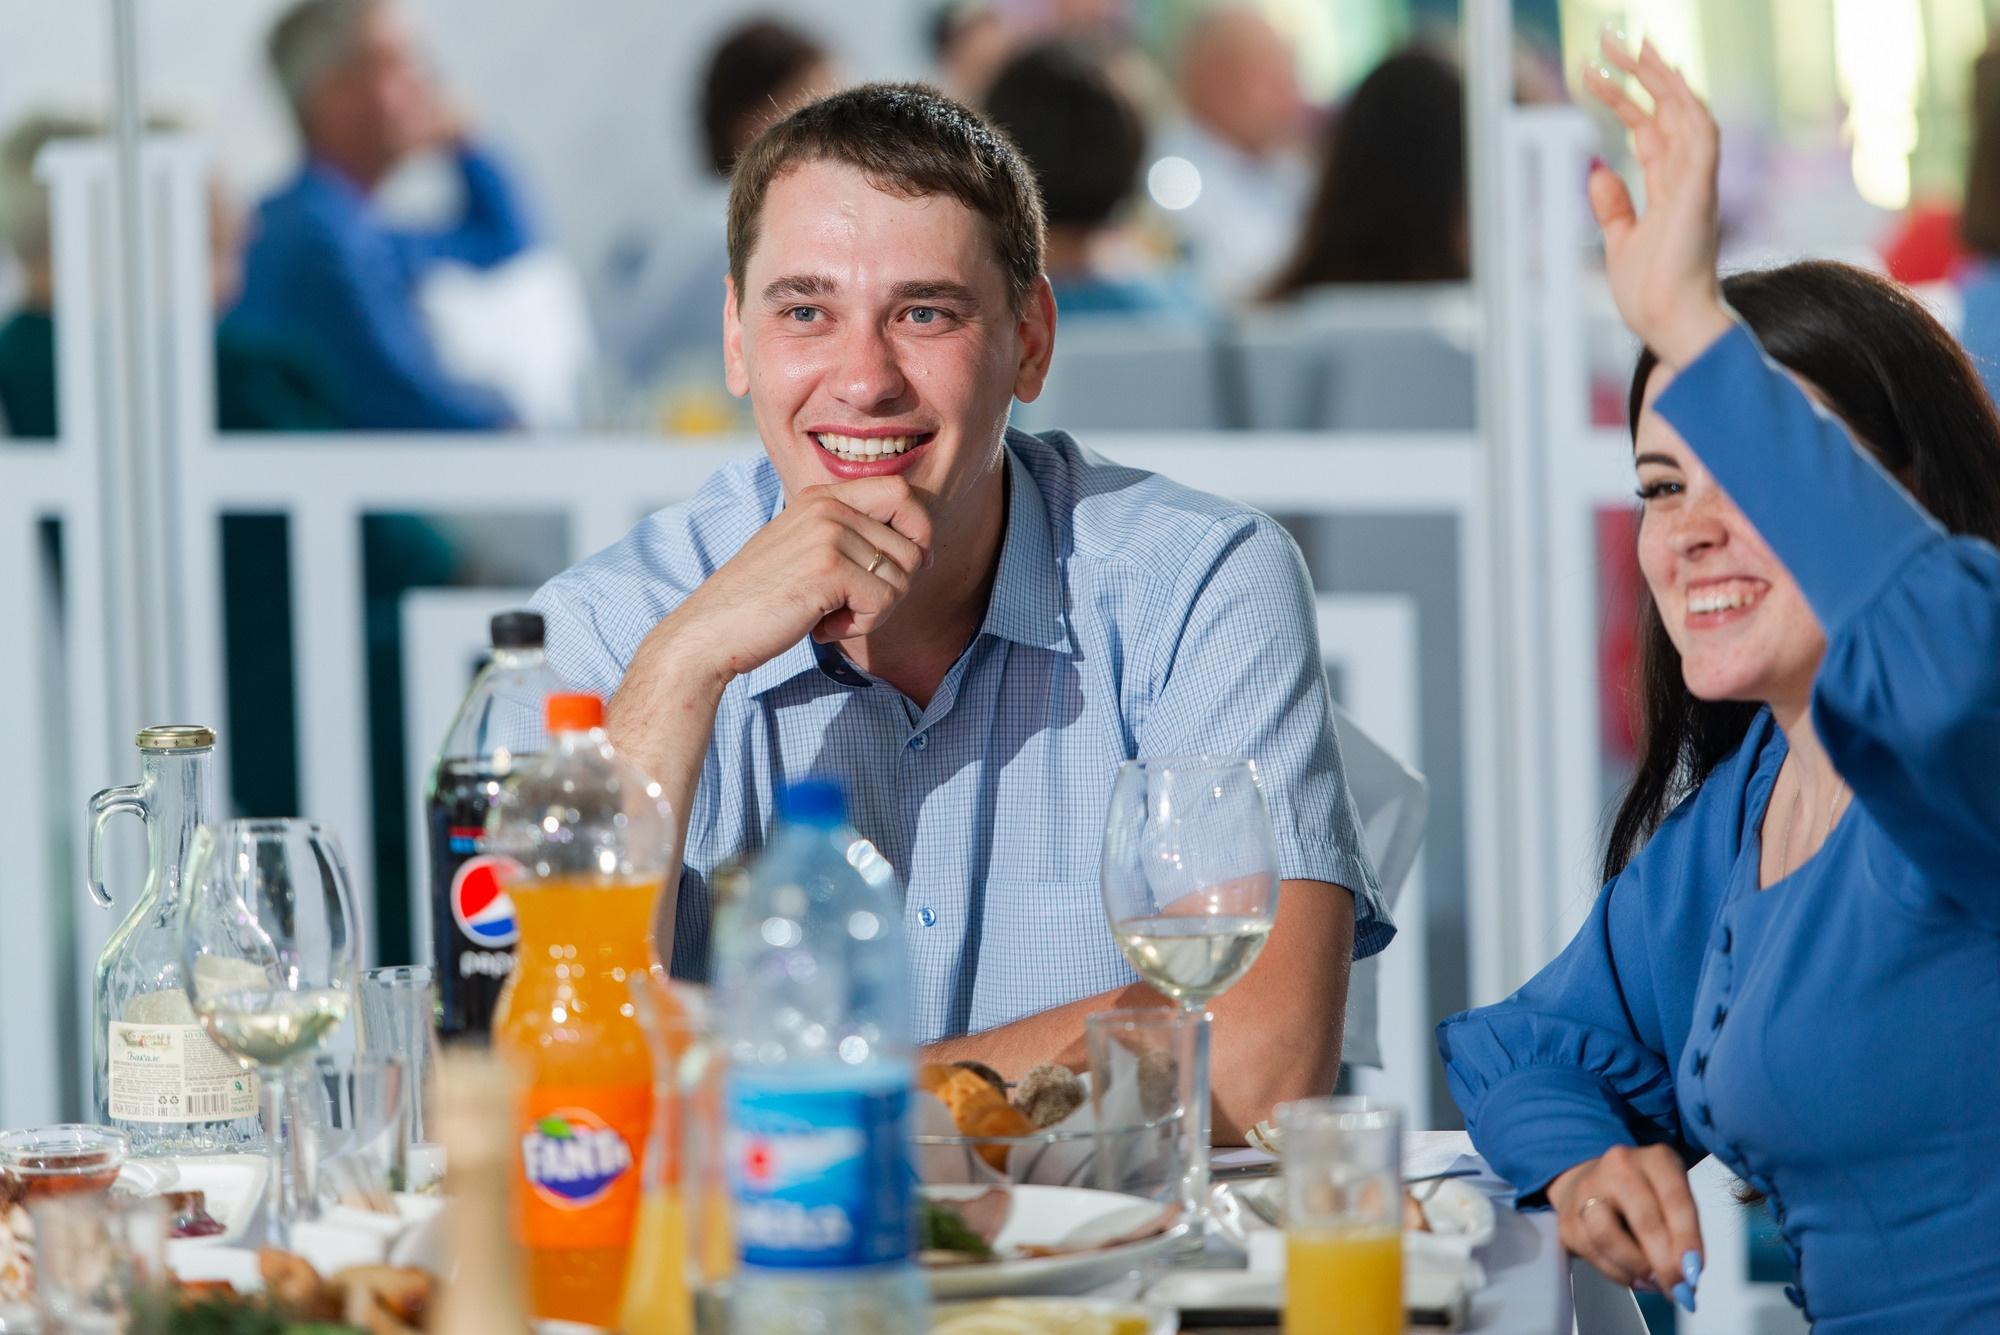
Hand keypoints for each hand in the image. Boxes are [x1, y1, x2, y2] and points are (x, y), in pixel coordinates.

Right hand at [657, 475, 933, 685]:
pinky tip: (823, 627)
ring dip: (874, 611)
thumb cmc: (763, 602)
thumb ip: (851, 539)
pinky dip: (860, 626)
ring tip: (829, 615)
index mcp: (822, 497)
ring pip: (902, 578)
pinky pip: (884, 602)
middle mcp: (828, 506)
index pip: (903, 493)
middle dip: (896, 586)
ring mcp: (828, 533)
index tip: (904, 568)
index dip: (918, 532)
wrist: (711, 631)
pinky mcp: (829, 568)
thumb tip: (924, 549)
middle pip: (912, 543)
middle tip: (853, 605)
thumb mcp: (807, 552)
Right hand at [1547, 1145, 1705, 1307]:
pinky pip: (1592, 1253)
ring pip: (1607, 1236)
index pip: (1675, 1198)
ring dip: (1636, 1268)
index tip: (1693, 1272)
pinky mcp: (1567, 1218)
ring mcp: (1587, 1189)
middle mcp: (1619, 1165)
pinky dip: (1617, 1273)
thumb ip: (1684, 1234)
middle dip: (1664, 1262)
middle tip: (1678, 1288)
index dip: (1687, 1239)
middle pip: (1643, 1218)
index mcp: (1655, 1159)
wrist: (1593, 1182)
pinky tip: (1634, 1276)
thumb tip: (1688, 1275)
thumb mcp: (1673, 1200)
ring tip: (1652, 1281)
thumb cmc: (1645, 1196)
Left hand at [1584, 33, 1733, 368]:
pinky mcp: (1701, 194)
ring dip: (1663, 78)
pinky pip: (1702, 139)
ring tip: (1637, 46)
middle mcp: (1687, 179)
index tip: (1595, 73)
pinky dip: (1687, 107)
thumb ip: (1613, 207)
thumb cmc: (1651, 294)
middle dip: (1643, 73)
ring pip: (1688, 113)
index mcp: (1668, 189)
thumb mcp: (1619, 243)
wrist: (1669, 326)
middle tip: (1613, 40)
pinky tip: (1669, 82)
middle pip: (1668, 111)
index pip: (1649, 127)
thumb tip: (1597, 172)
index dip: (1626, 97)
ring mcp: (1698, 184)